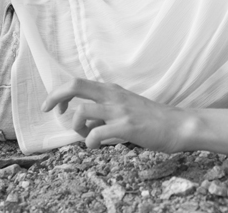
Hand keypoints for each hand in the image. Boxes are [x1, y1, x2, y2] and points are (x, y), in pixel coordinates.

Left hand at [42, 78, 191, 151]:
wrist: (177, 125)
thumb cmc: (151, 119)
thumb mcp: (125, 107)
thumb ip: (105, 111)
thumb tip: (86, 123)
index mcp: (111, 90)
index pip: (78, 82)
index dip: (59, 92)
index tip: (55, 106)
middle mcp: (113, 96)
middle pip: (75, 86)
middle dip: (56, 97)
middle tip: (50, 111)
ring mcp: (119, 110)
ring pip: (82, 111)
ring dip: (77, 127)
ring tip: (88, 137)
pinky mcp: (126, 126)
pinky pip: (97, 133)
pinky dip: (90, 142)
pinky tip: (97, 146)